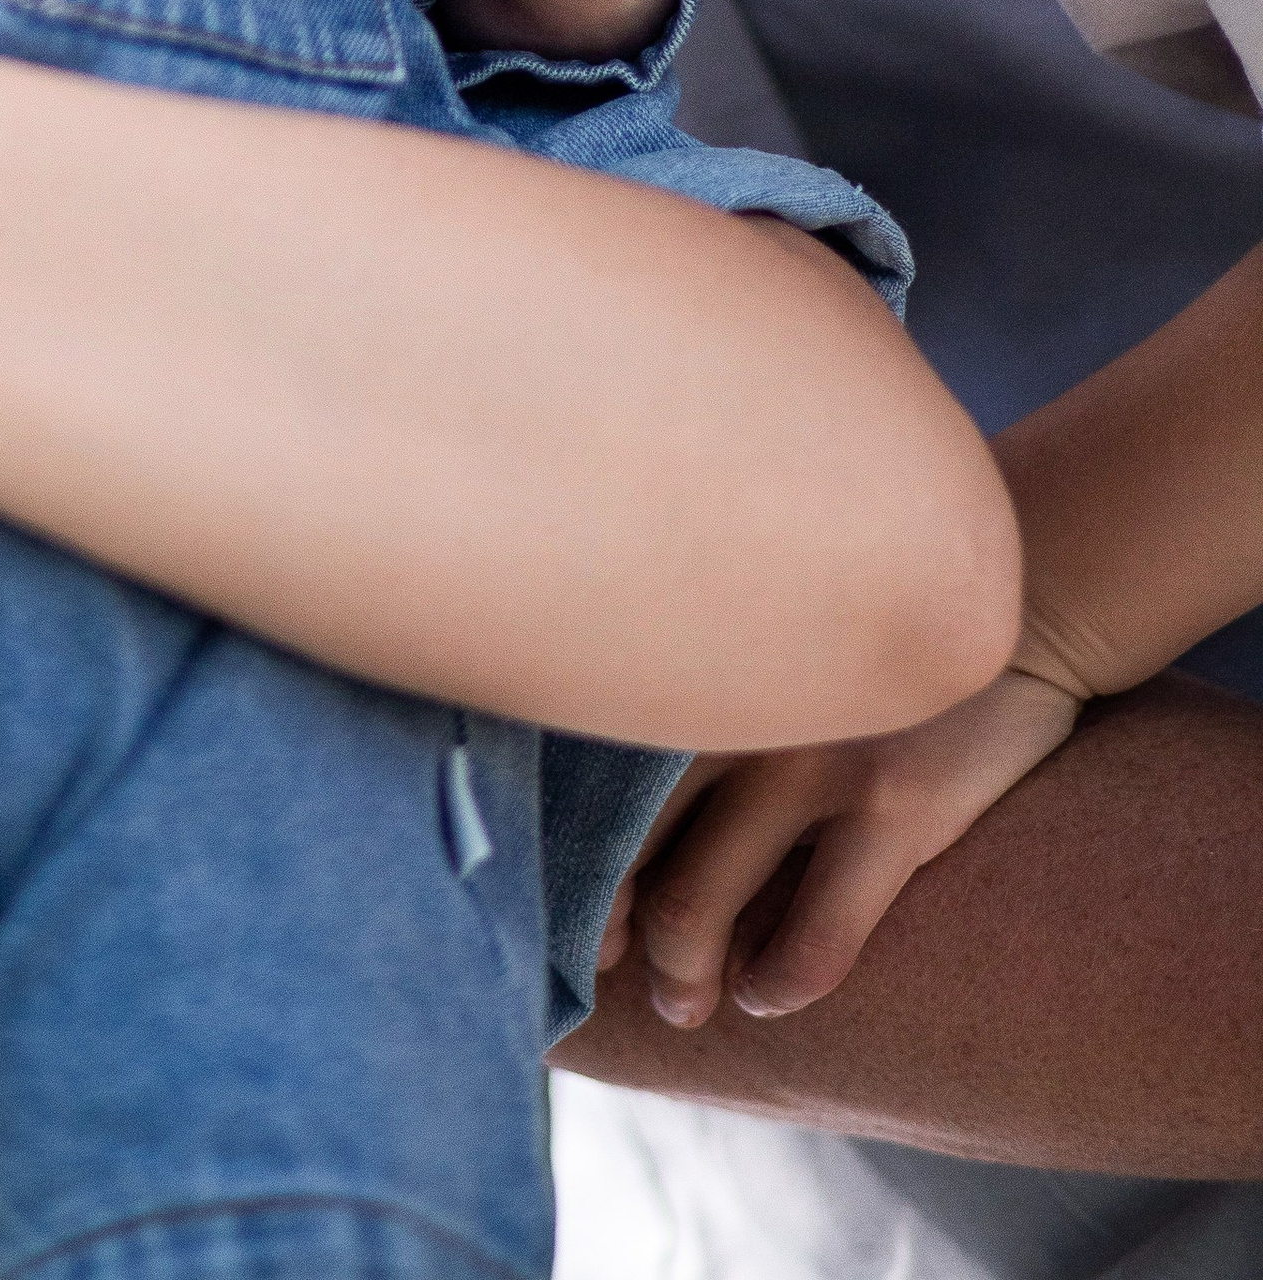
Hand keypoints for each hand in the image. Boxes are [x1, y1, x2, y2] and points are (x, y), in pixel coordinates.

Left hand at [613, 664, 1084, 1028]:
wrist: (1025, 597)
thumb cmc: (875, 622)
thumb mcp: (779, 624)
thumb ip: (716, 677)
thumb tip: (639, 770)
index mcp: (700, 659)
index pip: (592, 777)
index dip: (575, 863)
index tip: (588, 911)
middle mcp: (735, 705)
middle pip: (635, 849)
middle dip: (626, 933)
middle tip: (633, 973)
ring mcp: (812, 758)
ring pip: (699, 899)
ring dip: (683, 973)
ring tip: (688, 1002)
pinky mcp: (896, 806)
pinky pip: (816, 933)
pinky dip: (781, 981)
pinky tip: (770, 995)